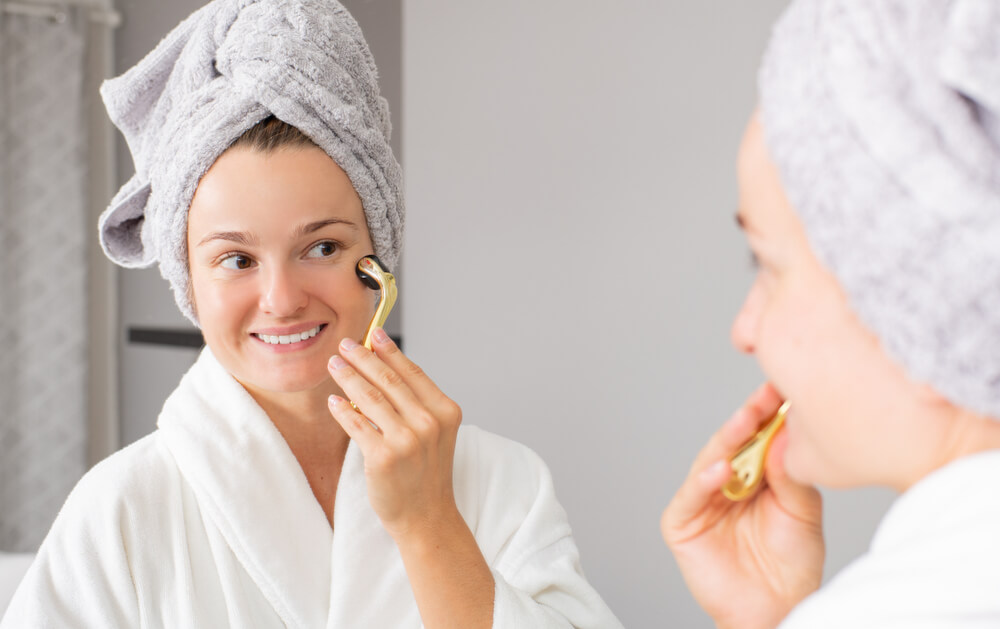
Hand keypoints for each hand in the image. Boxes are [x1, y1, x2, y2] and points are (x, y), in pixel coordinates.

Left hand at [326, 327, 463, 540]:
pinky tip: (333, 400)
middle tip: (346, 344)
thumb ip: (417, 404)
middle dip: (364, 357)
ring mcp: (407, 440)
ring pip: (371, 397)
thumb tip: (385, 368)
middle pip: (390, 380)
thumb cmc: (426, 473)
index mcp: (446, 412)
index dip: (391, 351)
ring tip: (334, 364)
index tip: (374, 334)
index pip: (413, 373)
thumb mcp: (435, 433)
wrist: (426, 517)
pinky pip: (357, 424)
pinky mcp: (383, 457)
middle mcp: (429, 423)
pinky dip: (343, 410)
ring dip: (349, 376)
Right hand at [661, 383, 824, 628]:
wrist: (777, 609)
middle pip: (732, 444)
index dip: (768, 413)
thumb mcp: (802, 511)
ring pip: (709, 462)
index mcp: (755, 474)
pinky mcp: (682, 523)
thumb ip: (789, 474)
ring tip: (744, 423)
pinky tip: (721, 470)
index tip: (784, 389)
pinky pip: (691, 496)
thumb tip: (783, 433)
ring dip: (726, 443)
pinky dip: (704, 481)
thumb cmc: (792, 563)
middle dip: (748, 419)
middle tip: (764, 397)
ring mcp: (701, 500)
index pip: (758, 436)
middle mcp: (725, 481)